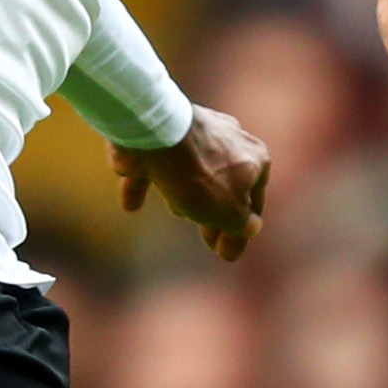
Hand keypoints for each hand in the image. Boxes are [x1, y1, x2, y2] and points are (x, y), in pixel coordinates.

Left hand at [115, 104, 273, 260]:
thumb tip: (251, 228)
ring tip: (175, 213)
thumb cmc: (201, 175)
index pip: (253, 202)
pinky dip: (146, 183)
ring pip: (191, 172)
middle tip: (207, 240)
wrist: (157, 134)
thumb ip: (242, 225)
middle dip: (213, 214)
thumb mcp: (230, 213)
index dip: (241, 232)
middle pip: (222, 185)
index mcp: (255, 158)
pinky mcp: (159, 134)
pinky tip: (132, 205)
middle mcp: (230, 139)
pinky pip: (154, 164)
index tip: (227, 254)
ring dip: (184, 194)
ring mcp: (193, 133)